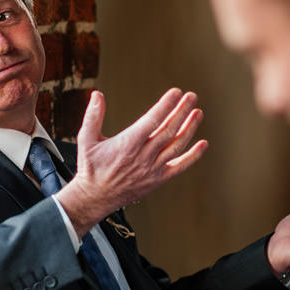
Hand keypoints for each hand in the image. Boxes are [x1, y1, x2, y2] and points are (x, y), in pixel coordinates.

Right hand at [56, 89, 208, 235]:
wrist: (95, 197)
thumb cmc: (91, 168)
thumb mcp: (86, 139)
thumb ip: (93, 116)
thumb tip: (97, 94)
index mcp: (128, 144)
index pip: (152, 120)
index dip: (166, 105)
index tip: (176, 92)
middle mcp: (143, 156)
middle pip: (169, 130)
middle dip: (182, 111)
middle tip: (191, 97)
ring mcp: (152, 169)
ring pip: (176, 146)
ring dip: (189, 128)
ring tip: (198, 113)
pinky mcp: (158, 179)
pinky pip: (179, 167)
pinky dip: (193, 156)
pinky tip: (203, 144)